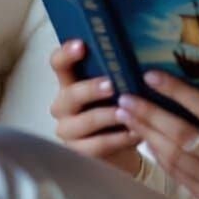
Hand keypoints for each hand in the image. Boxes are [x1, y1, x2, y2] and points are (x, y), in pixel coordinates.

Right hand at [49, 39, 141, 174]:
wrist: (122, 143)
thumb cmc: (118, 104)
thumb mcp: (117, 85)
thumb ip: (118, 71)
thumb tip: (139, 55)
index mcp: (71, 82)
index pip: (59, 63)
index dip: (66, 53)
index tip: (82, 45)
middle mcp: (63, 105)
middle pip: (70, 94)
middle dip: (91, 89)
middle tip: (112, 85)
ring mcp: (68, 130)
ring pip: (85, 121)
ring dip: (108, 115)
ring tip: (128, 112)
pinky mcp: (78, 152)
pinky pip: (98, 145)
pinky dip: (119, 138)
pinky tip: (136, 132)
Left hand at [114, 69, 198, 198]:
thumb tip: (195, 83)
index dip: (177, 92)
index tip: (152, 76)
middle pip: (181, 136)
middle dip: (148, 115)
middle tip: (125, 97)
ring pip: (172, 157)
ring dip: (146, 134)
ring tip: (126, 115)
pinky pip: (177, 174)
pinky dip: (159, 155)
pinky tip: (146, 138)